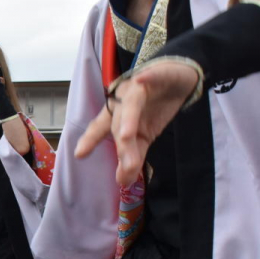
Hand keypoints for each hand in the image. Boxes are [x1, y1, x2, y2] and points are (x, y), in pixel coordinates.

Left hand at [75, 60, 200, 186]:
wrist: (179, 77)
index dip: (91, 140)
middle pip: (119, 124)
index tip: (80, 155)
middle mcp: (122, 100)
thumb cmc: (156, 106)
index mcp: (117, 113)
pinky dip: (149, 78)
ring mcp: (138, 87)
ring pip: (131, 105)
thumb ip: (134, 156)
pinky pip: (153, 76)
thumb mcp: (145, 135)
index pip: (101, 128)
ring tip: (127, 136)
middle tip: (127, 169)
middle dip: (123, 147)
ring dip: (128, 119)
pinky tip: (143, 79)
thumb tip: (124, 183)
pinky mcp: (157, 75)